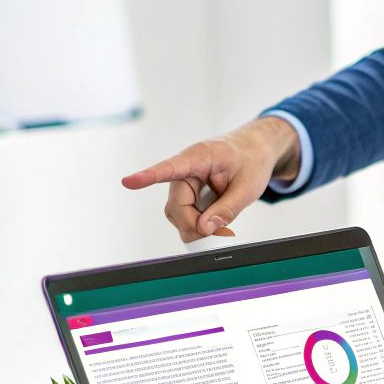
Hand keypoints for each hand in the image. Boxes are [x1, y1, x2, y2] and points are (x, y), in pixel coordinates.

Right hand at [122, 117, 301, 241]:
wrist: (255, 149)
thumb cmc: (251, 160)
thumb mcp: (248, 186)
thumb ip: (227, 208)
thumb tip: (204, 229)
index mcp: (200, 157)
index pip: (170, 168)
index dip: (148, 176)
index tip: (128, 182)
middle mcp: (186, 169)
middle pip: (177, 205)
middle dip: (194, 224)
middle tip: (222, 233)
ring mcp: (185, 182)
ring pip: (178, 213)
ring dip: (196, 225)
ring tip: (223, 225)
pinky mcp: (188, 193)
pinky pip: (186, 215)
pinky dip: (199, 224)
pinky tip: (216, 222)